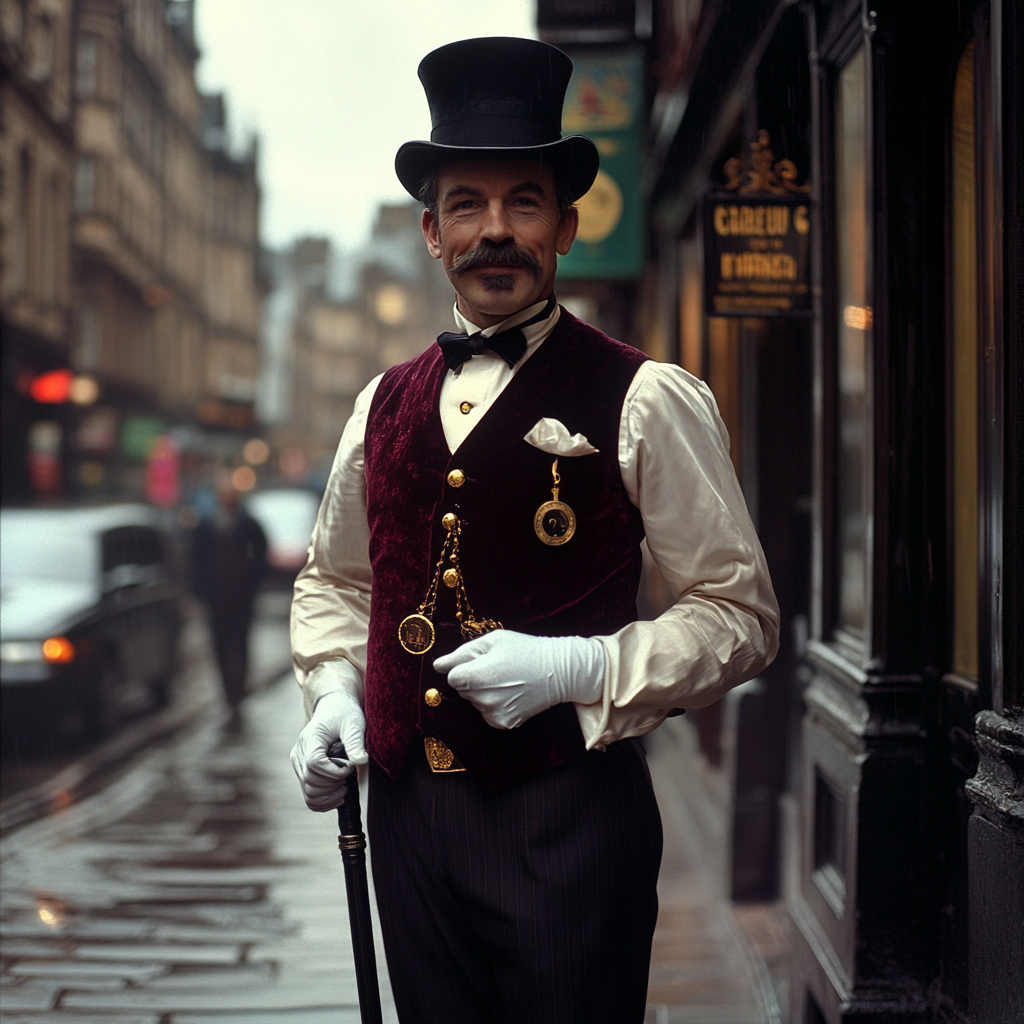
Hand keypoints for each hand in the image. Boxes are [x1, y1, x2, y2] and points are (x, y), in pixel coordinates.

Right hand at [289, 691, 367, 810]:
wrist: (333, 708)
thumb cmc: (344, 713)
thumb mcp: (354, 723)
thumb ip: (355, 742)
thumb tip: (361, 762)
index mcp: (310, 739)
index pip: (314, 763)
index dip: (334, 771)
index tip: (350, 767)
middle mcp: (299, 753)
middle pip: (311, 781)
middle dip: (334, 785)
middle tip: (350, 777)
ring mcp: (298, 764)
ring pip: (309, 793)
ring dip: (329, 796)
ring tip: (344, 787)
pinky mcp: (302, 772)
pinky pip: (308, 796)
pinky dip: (323, 802)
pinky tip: (338, 795)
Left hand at [433, 630, 605, 729]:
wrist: (558, 672)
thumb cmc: (525, 650)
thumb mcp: (493, 641)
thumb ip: (462, 653)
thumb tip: (438, 665)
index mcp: (475, 676)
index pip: (452, 677)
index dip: (465, 667)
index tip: (482, 662)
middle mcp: (481, 698)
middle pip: (462, 690)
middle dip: (473, 679)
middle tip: (498, 668)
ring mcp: (492, 713)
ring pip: (475, 702)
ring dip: (483, 692)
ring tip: (507, 680)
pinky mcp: (503, 723)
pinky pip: (487, 713)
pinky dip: (494, 705)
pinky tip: (511, 694)